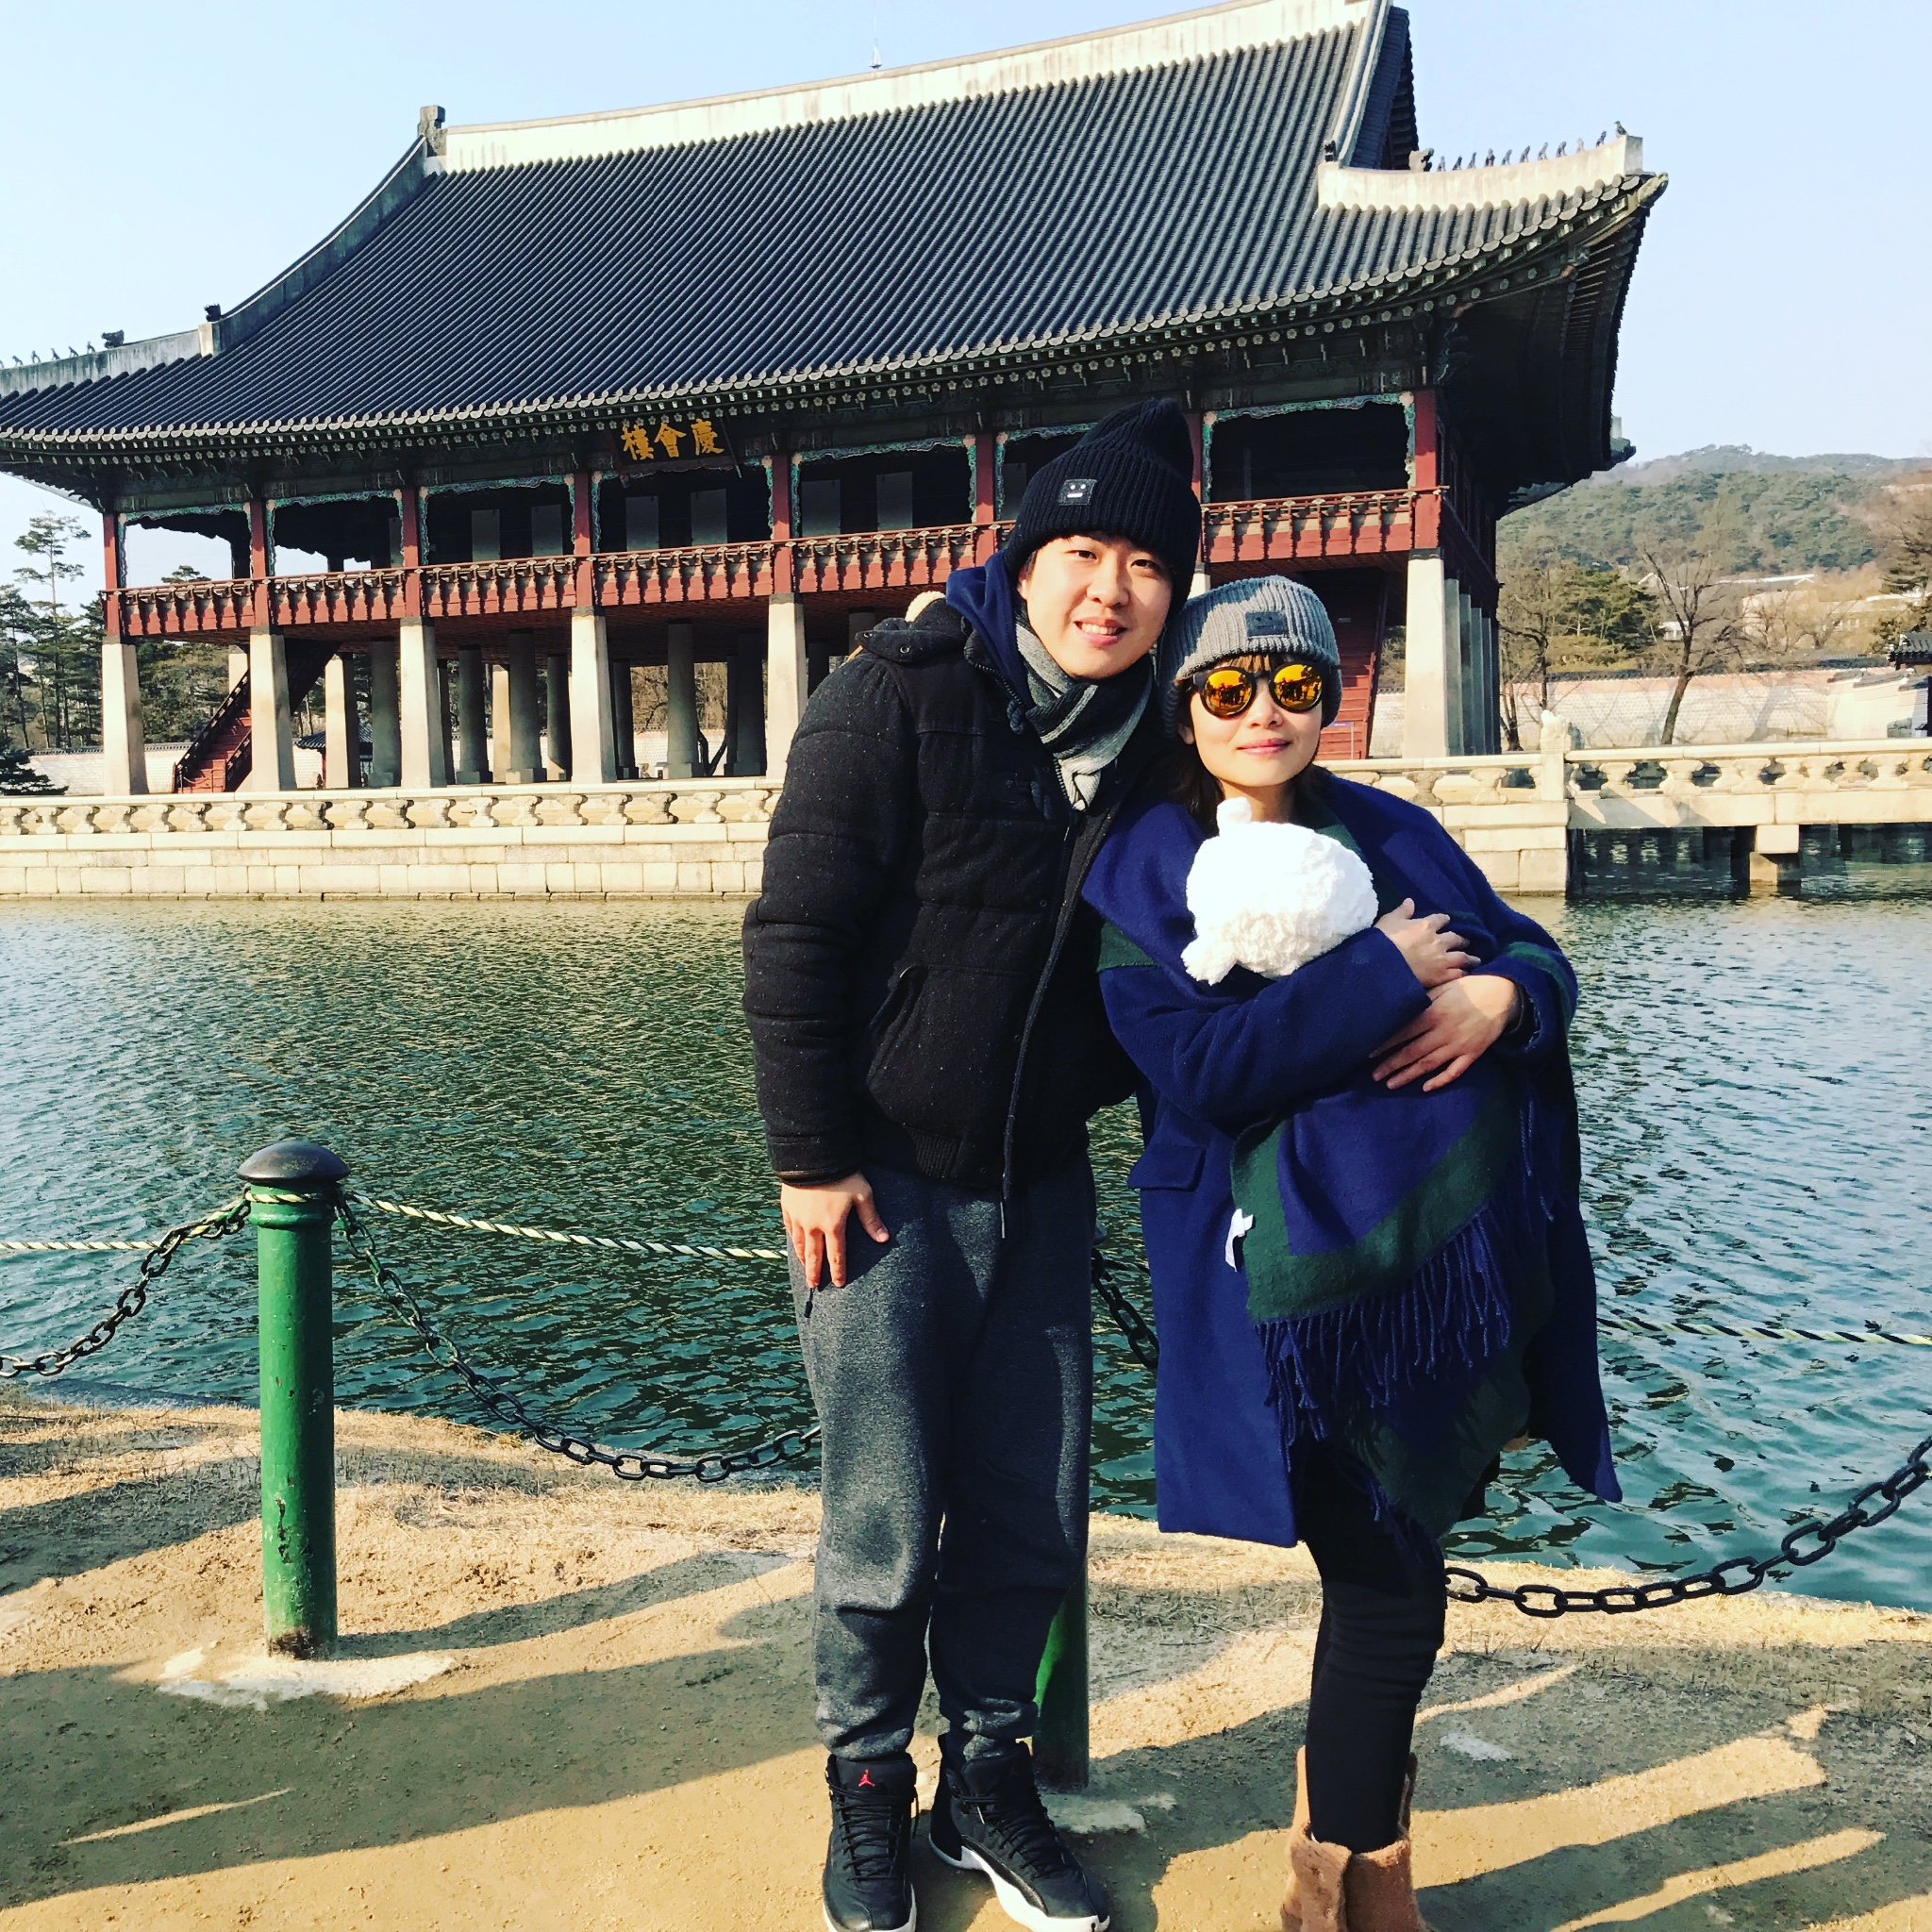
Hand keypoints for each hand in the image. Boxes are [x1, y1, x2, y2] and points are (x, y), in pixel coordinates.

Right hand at [780, 1173, 889, 1290]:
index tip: (839, 1284)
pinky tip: (794, 1243)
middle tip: (814, 1286)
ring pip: (799, 1244)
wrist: (813, 1156)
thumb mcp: (862, 1195)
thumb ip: (871, 1219)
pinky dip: (792, 1239)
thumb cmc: (843, 1175)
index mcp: (833, 1226)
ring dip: (803, 1259)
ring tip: (805, 1268)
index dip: (838, 1271)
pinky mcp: (788, 1207)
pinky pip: (789, 1228)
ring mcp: (798, 1217)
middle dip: (814, 1273)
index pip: (836, 1255)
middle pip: (813, 1256)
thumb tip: (884, 1239)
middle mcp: (813, 1226)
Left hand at [1372, 976, 1521, 1091]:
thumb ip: (1420, 999)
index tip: (1368, 1053)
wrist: (1502, 995)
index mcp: (1434, 1014)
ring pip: (1429, 1065)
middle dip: (1391, 1065)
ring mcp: (1458, 1045)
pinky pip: (1454, 1071)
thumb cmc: (1467, 989)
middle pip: (1412, 1052)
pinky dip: (1440, 1080)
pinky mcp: (1472, 1053)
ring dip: (1409, 1075)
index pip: (1403, 1033)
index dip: (1385, 1044)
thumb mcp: (1442, 987)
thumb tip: (1396, 1006)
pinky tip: (1426, 1087)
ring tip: (1391, 1084)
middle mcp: (1444, 1032)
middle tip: (1374, 1076)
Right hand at [1374, 898, 1474, 989]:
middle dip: (1461, 939)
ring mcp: (1442, 959)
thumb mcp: (1389, 921)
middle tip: (1465, 941)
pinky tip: (1465, 973)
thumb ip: (1402, 911)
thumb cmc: (1383, 941)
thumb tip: (1410, 901)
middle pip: (1456, 938)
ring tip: (1475, 959)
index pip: (1440, 919)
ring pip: (1462, 956)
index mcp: (1426, 926)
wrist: (1384, 966)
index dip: (1444, 919)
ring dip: (1470, 957)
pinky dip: (1462, 972)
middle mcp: (1439, 941)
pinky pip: (1457, 973)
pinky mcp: (1441, 975)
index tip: (1447, 920)